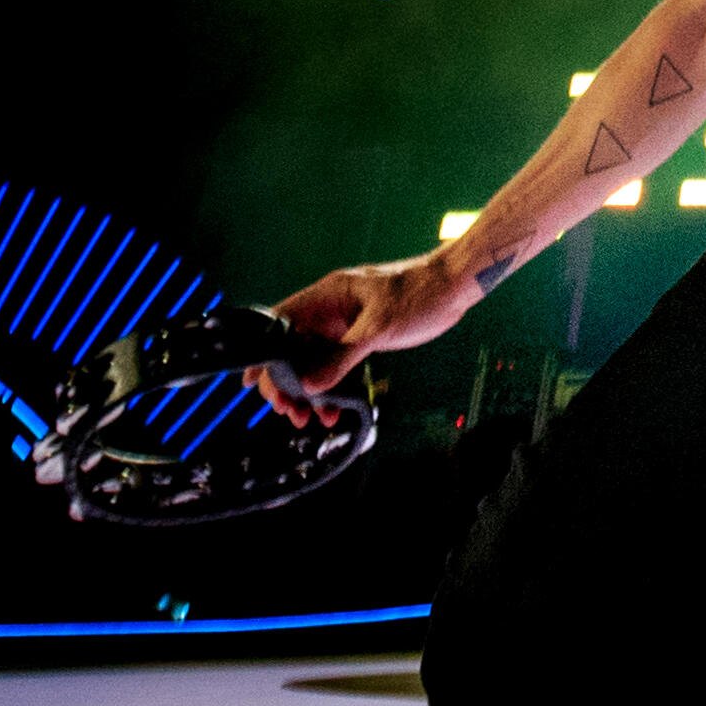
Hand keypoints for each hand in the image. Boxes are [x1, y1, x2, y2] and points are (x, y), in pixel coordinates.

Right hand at [246, 253, 479, 424]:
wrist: (455, 286)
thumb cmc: (420, 293)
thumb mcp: (378, 328)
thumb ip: (342, 357)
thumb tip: (309, 386)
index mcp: (327, 296)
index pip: (279, 322)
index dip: (261, 351)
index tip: (251, 381)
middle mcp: (330, 310)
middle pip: (292, 347)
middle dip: (286, 381)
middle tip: (289, 412)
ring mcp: (344, 324)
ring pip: (312, 360)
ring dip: (308, 390)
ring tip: (309, 419)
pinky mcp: (359, 337)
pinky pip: (335, 365)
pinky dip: (330, 388)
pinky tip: (332, 411)